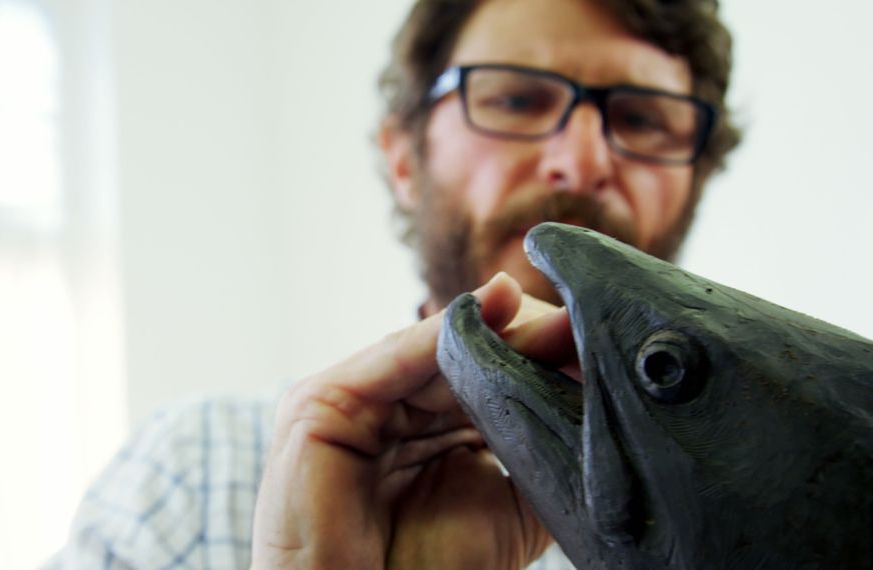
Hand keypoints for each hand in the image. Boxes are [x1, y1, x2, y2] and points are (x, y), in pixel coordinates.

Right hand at [251, 273, 571, 568]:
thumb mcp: (510, 503)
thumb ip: (541, 452)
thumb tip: (599, 407)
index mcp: (421, 425)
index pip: (482, 374)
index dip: (539, 356)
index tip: (600, 340)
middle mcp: (384, 406)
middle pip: (460, 356)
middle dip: (525, 338)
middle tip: (587, 319)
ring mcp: (350, 399)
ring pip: (431, 352)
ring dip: (496, 332)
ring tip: (559, 320)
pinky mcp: (319, 400)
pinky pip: (392, 360)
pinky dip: (442, 335)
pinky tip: (497, 312)